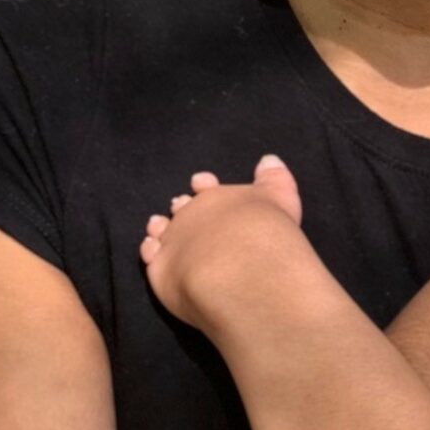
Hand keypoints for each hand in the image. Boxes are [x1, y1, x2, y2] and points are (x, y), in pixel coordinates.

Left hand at [139, 155, 314, 335]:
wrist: (243, 268)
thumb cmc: (264, 231)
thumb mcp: (280, 196)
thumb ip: (273, 178)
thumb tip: (269, 159)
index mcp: (217, 198)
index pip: (206, 187)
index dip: (203, 185)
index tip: (199, 182)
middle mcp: (192, 216)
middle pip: (183, 209)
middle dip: (182, 208)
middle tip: (179, 205)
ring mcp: (173, 242)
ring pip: (161, 231)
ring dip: (160, 227)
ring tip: (157, 226)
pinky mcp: (161, 270)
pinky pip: (150, 257)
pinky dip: (150, 251)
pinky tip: (151, 250)